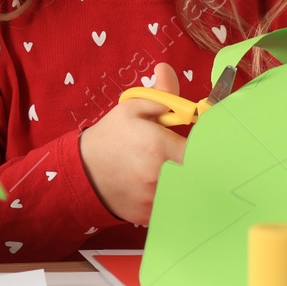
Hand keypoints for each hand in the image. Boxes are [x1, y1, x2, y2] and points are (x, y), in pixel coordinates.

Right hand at [80, 62, 188, 225]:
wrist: (80, 171)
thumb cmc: (110, 137)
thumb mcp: (131, 108)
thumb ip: (161, 95)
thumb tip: (167, 69)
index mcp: (159, 147)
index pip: (203, 150)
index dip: (206, 147)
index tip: (200, 144)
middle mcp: (159, 176)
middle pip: (197, 174)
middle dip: (194, 166)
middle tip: (182, 158)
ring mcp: (153, 199)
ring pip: (185, 191)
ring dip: (181, 182)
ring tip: (162, 171)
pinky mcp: (148, 216)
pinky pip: (170, 206)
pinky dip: (167, 198)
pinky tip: (152, 187)